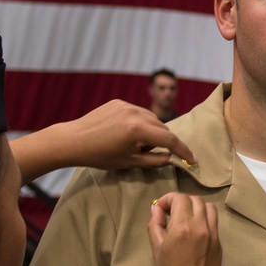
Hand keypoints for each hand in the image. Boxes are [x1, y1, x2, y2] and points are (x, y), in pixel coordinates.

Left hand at [63, 100, 195, 169]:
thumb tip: (170, 158)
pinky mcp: (119, 102)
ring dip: (153, 131)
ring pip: (152, 119)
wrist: (73, 140)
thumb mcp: (129, 162)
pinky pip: (138, 113)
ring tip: (138, 144)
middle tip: (153, 154)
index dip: (183, 151)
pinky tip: (127, 133)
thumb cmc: (99, 155)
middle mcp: (136, 113)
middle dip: (164, 141)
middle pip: (162, 128)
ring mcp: (127, 105)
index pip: (169, 140)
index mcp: (138, 130)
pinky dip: (140, 123)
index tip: (193, 160)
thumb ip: (154, 161)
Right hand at [147, 193, 220, 265]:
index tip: (160, 209)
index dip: (168, 199)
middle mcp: (201, 226)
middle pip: (195, 200)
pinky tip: (194, 231)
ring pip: (208, 207)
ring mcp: (213, 234)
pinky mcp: (219, 243)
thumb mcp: (157, 249)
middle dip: (181, 202)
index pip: (180, 198)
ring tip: (184, 219)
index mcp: (184, 227)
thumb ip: (156, 225)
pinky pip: (213, 222)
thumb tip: (156, 209)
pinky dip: (204, 219)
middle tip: (170, 213)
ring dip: (195, 207)